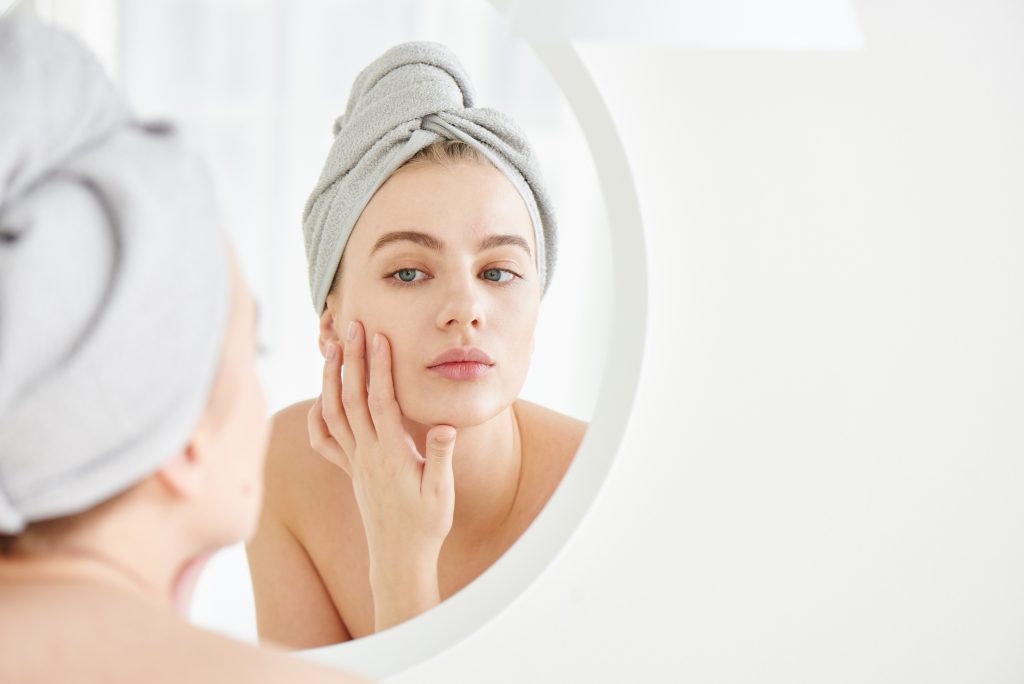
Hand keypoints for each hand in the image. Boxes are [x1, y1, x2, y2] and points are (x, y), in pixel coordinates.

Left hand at [307, 321, 455, 629]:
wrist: (400, 557)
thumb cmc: (426, 524)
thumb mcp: (442, 493)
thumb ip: (440, 458)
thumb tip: (443, 427)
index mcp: (391, 454)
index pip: (381, 401)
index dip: (378, 367)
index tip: (377, 336)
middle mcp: (366, 454)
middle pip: (351, 398)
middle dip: (350, 359)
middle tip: (351, 325)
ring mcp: (354, 462)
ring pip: (333, 413)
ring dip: (330, 378)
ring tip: (332, 347)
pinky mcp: (350, 470)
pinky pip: (324, 440)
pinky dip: (317, 415)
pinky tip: (321, 396)